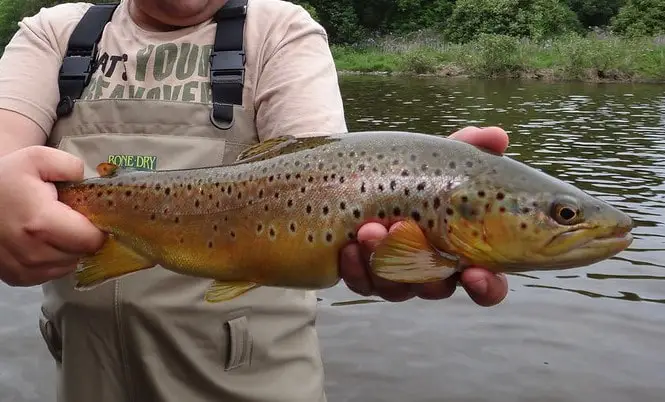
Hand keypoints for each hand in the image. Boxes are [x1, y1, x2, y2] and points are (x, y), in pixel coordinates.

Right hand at [0, 146, 104, 286]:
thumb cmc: (5, 179)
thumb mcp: (37, 159)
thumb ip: (70, 165)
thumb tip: (88, 179)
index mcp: (41, 223)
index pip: (92, 240)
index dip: (97, 226)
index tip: (89, 214)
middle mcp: (33, 252)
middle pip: (82, 253)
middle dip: (82, 236)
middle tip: (69, 218)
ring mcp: (24, 269)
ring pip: (69, 265)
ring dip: (69, 249)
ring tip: (54, 228)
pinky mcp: (17, 278)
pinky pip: (52, 273)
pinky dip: (54, 260)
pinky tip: (43, 241)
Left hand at [339, 126, 509, 305]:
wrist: (358, 176)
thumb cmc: (414, 172)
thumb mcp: (439, 159)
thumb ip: (470, 148)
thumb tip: (498, 136)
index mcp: (463, 251)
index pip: (487, 286)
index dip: (486, 287)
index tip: (474, 273)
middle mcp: (433, 271)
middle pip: (435, 288)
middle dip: (421, 267)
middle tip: (402, 231)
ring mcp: (399, 277)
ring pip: (396, 289)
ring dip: (383, 260)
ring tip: (369, 230)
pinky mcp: (366, 277)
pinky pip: (363, 284)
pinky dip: (355, 268)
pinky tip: (347, 248)